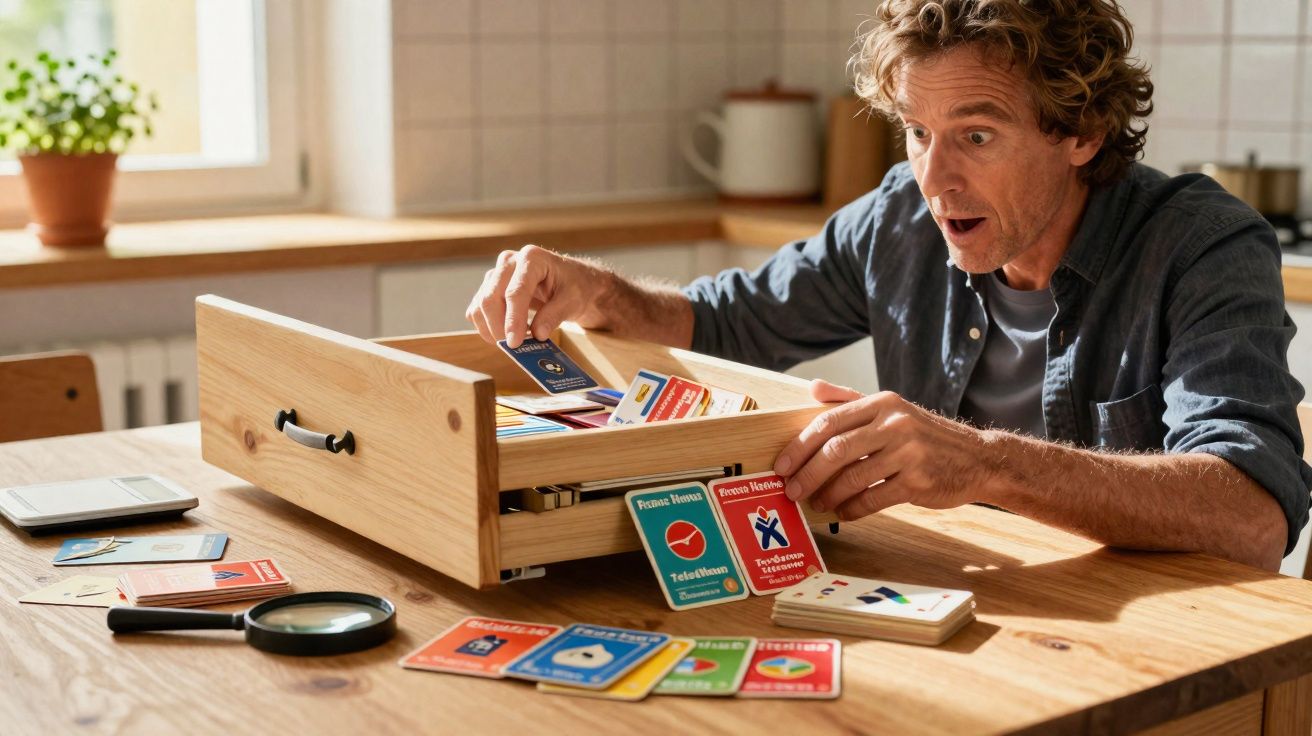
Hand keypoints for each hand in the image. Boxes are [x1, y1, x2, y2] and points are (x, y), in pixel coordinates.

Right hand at [465, 244, 606, 347]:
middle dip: (499, 327)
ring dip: (492, 329)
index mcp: (532, 258)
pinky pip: (477, 310)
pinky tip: (506, 335)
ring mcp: (496, 274)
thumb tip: (537, 334)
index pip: (515, 292)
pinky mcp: (489, 288)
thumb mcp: (574, 300)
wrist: (572, 283)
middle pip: (491, 298)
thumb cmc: (575, 287)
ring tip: (514, 342)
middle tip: (514, 349)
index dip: (513, 319)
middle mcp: (509, 261)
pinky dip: (486, 327)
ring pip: (480, 306)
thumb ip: (555, 315)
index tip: (514, 343)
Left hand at [772, 380, 989, 520]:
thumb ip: (849, 399)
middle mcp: (895, 424)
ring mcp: (908, 453)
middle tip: (791, 490)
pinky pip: (874, 499)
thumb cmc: (926, 435)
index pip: (829, 421)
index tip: (781, 465)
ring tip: (816, 503)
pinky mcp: (918, 482)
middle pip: (836, 450)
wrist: (978, 458)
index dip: (800, 445)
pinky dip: (853, 509)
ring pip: (853, 477)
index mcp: (882, 403)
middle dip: (807, 473)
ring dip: (828, 494)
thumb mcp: (891, 409)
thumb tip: (811, 387)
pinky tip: (843, 513)